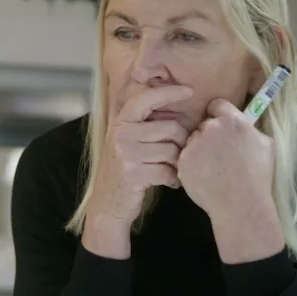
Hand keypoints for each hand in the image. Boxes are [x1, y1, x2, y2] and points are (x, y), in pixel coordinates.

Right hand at [88, 85, 193, 224]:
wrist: (107, 204)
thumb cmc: (124, 170)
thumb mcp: (127, 142)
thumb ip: (145, 124)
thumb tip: (177, 106)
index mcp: (121, 123)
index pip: (146, 99)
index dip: (169, 92)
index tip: (189, 91)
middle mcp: (121, 135)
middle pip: (171, 127)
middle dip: (182, 141)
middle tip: (180, 153)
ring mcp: (126, 155)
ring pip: (172, 151)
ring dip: (179, 163)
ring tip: (174, 169)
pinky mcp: (133, 174)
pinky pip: (168, 171)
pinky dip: (174, 179)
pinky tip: (171, 182)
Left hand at [177, 99, 275, 218]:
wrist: (240, 204)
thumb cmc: (258, 176)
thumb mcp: (266, 145)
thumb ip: (251, 129)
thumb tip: (245, 124)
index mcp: (232, 121)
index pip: (216, 104)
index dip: (219, 114)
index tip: (221, 125)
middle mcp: (210, 128)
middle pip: (204, 124)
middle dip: (210, 135)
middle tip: (220, 153)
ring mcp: (193, 145)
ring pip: (193, 141)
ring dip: (200, 150)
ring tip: (214, 168)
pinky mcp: (182, 162)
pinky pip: (186, 158)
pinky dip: (192, 165)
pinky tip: (205, 176)